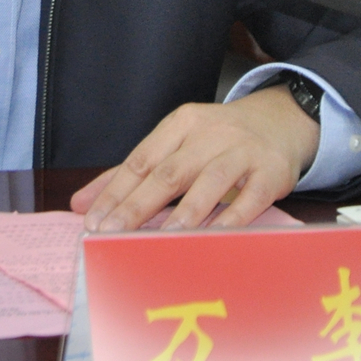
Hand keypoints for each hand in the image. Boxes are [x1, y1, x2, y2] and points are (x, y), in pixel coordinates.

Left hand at [70, 87, 318, 231]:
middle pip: (169, 172)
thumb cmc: (217, 140)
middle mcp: (210, 134)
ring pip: (209, 183)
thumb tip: (80, 204)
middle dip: (138, 206)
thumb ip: (129, 174)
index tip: (93, 222)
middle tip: (113, 234)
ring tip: (163, 240)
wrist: (280, 120)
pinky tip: (215, 237)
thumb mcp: (174, 143)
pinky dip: (233, 219)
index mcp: (180, 124)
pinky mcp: (271, 172)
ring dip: (185, 213)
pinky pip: (250, 198)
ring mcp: (242, 152)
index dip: (115, 192)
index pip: (141, 160)